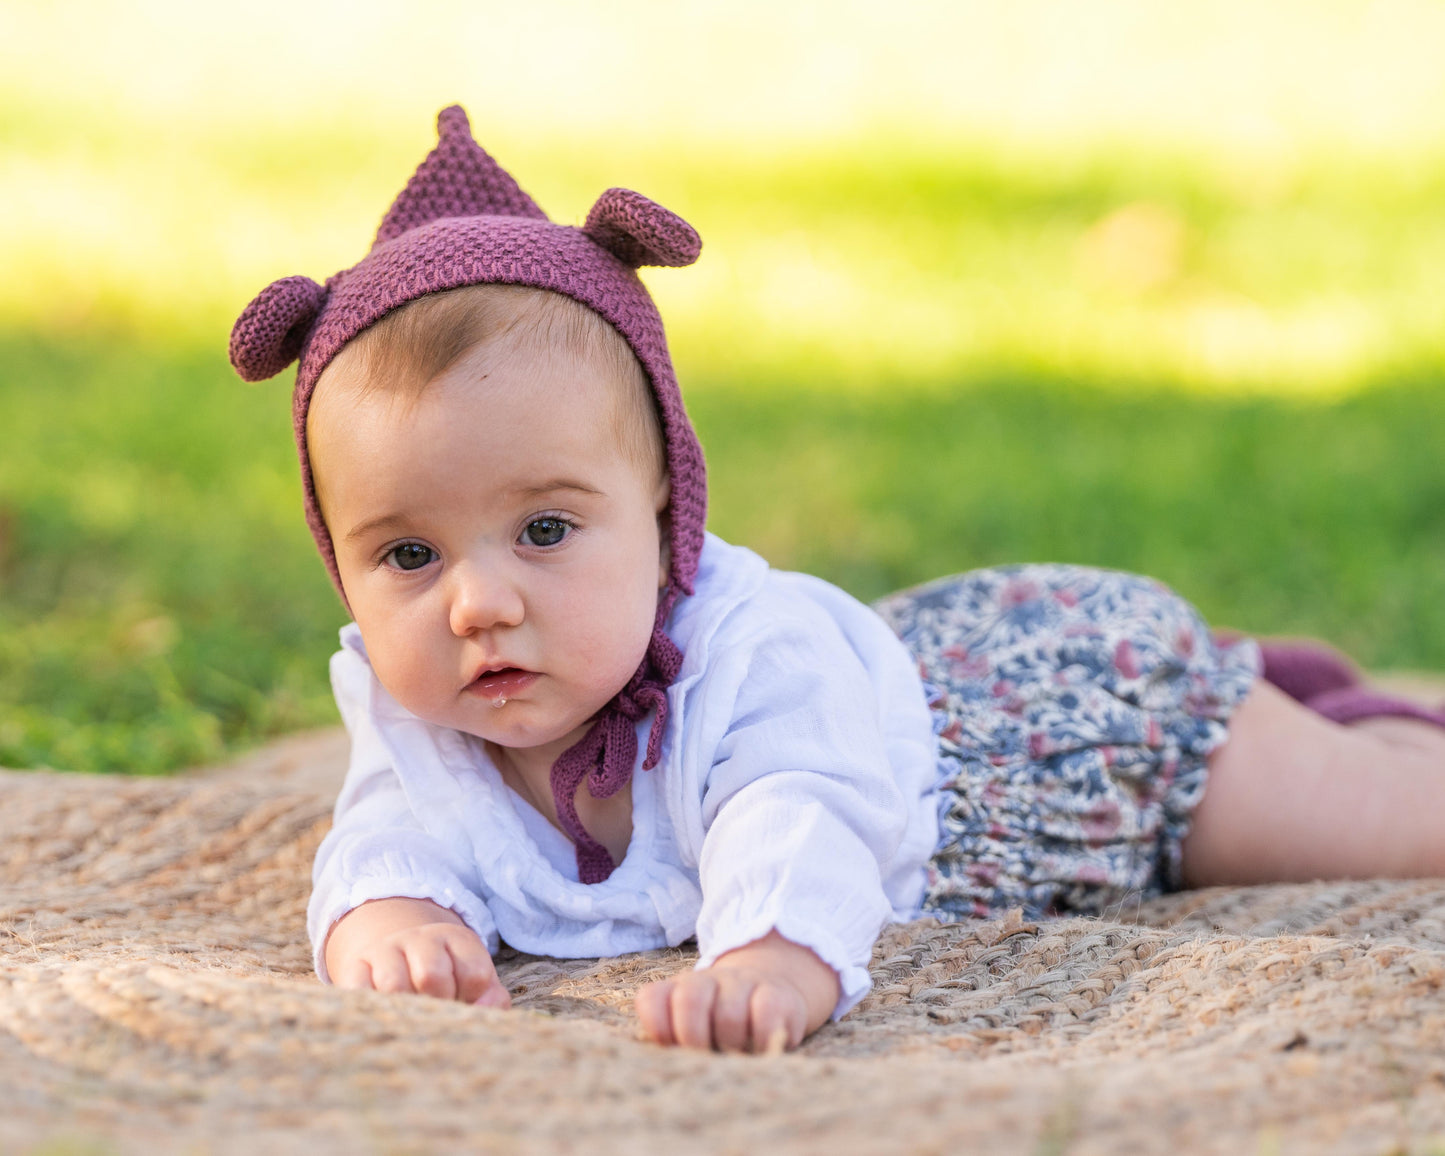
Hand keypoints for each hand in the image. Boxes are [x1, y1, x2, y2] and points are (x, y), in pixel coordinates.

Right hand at [323, 896, 510, 1007]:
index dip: (473, 999)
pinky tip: (385, 1017)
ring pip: (394, 985)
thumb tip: (483, 1008)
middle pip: (432, 975)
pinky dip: (373, 1010)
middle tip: (437, 1015)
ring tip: (411, 1018)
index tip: (466, 1004)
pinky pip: (359, 992)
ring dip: (405, 1010)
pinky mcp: (356, 967)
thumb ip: (491, 997)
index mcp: (456, 939)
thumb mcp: (474, 979)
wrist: (395, 950)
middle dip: (438, 1004)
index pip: (475, 973)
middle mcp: (420, 938)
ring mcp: (385, 950)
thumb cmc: (446, 977)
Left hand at [635, 930, 840, 1052]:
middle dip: (694, 1038)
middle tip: (706, 1057)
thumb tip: (670, 1073)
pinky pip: (766, 1014)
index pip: (652, 999)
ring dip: (732, 1043)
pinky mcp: (777, 994)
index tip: (673, 1049)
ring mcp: (743, 984)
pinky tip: (761, 1048)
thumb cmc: (720, 1026)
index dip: (659, 1029)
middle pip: (689, 998)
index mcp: (678, 990)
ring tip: (736, 1054)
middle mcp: (707, 981)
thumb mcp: (692, 1032)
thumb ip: (674, 1044)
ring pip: (729, 1014)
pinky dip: (762, 1039)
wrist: (770, 991)